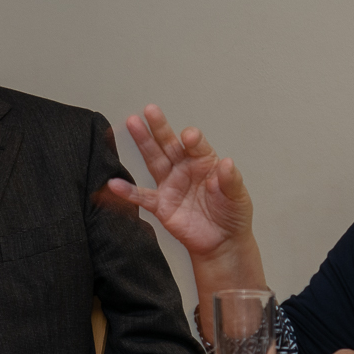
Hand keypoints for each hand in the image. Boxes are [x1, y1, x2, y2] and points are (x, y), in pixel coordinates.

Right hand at [109, 105, 253, 259]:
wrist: (223, 242)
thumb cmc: (232, 215)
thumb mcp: (238, 196)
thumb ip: (231, 180)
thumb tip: (228, 164)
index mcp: (205, 162)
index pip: (196, 144)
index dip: (192, 139)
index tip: (189, 137)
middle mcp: (185, 169)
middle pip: (169, 144)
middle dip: (159, 127)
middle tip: (150, 110)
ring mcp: (171, 185)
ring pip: (155, 160)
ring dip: (143, 143)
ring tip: (132, 124)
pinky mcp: (162, 206)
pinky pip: (143, 197)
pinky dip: (128, 192)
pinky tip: (115, 184)